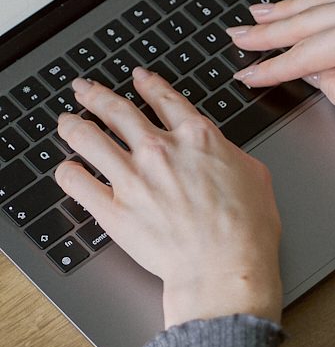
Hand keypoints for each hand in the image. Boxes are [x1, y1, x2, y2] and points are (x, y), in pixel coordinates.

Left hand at [54, 69, 282, 328]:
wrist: (226, 268)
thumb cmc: (247, 231)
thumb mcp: (256, 178)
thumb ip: (232, 155)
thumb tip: (223, 152)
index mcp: (197, 139)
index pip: (164, 99)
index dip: (147, 84)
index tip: (138, 79)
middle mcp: (160, 150)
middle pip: (117, 109)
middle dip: (96, 95)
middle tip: (85, 90)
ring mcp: (132, 178)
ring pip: (87, 137)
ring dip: (72, 125)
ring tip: (66, 122)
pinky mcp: (113, 210)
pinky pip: (76, 181)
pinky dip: (68, 172)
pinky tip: (68, 170)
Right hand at [228, 0, 334, 129]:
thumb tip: (321, 79)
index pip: (304, 53)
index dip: (271, 67)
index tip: (246, 74)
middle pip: (306, 19)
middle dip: (267, 30)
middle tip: (236, 36)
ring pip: (323, 1)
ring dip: (288, 9)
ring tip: (258, 14)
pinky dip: (320, 2)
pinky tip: (308, 5)